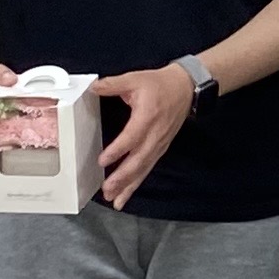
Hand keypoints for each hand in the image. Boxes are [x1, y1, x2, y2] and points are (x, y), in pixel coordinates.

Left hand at [92, 59, 198, 206]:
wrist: (186, 88)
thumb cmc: (161, 84)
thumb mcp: (135, 78)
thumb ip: (112, 84)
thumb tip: (92, 88)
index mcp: (148, 116)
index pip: (132, 137)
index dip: (118, 150)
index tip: (103, 160)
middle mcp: (155, 134)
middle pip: (138, 160)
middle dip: (123, 177)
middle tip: (107, 189)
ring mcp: (159, 144)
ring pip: (143, 169)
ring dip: (129, 186)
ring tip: (115, 200)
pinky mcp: (160, 148)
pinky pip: (147, 168)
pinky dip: (136, 183)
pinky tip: (125, 194)